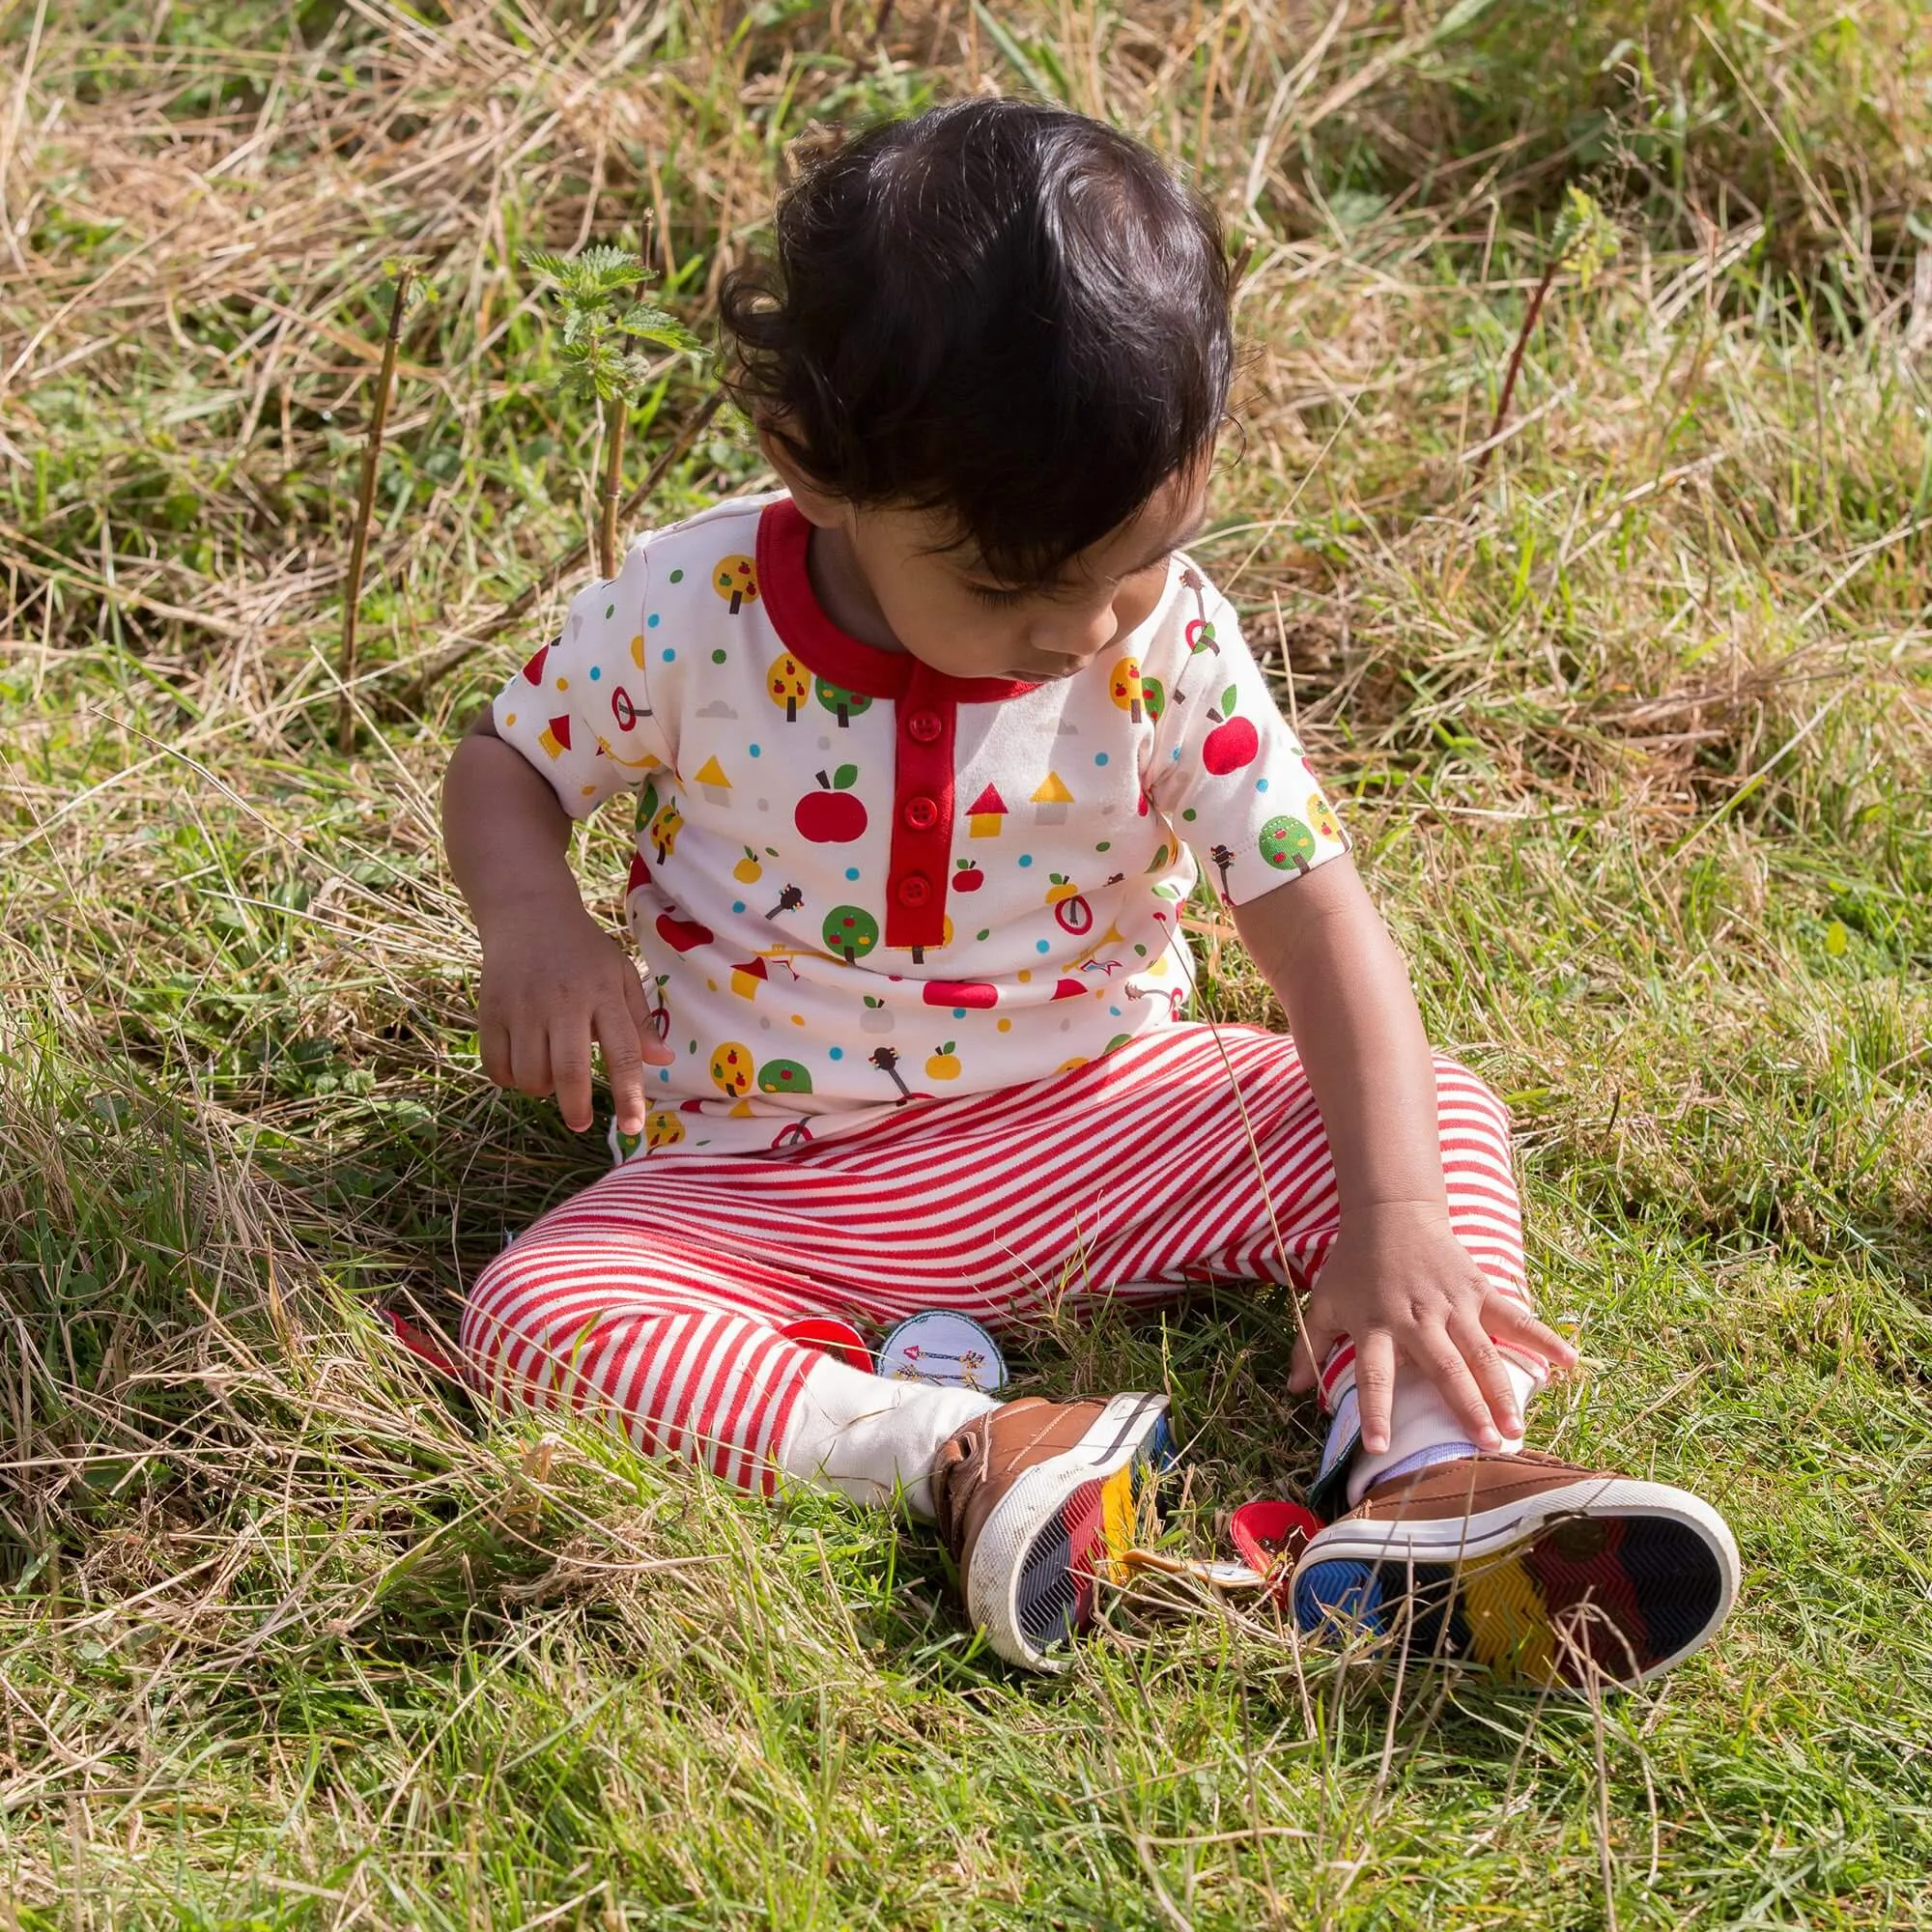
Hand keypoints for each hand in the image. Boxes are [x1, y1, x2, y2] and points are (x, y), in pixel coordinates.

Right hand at [476, 894, 673, 1134]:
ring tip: (552, 1076)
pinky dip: (509, 1079)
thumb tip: (663, 1060)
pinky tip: (522, 1067)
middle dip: (577, 1108)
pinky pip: (497, 1066)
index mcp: (603, 993)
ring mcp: (523, 1007)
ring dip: (543, 1089)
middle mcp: (563, 1002)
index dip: (628, 1096)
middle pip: (570, 1072)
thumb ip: (639, 1021)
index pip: (622, 1053)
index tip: (633, 1128)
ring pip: (531, 1075)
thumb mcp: (620, 974)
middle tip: (582, 1122)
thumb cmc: (582, 951)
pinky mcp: (491, 1011)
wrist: (527, 912)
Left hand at [1286, 1200, 1577, 1454]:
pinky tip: (1570, 1363)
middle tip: (1485, 1447)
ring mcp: (1452, 1303)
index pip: (1374, 1375)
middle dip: (1464, 1408)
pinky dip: (1542, 1338)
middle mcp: (1416, 1318)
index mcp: (1375, 1325)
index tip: (1380, 1448)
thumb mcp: (1324, 1302)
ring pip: (1481, 1352)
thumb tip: (1292, 1391)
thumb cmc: (1355, 1263)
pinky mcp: (1478, 1289)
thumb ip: (1310, 1348)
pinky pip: (1514, 1317)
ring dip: (1501, 1390)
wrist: (1391, 1210)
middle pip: (1443, 1368)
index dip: (1376, 1410)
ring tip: (1517, 1428)